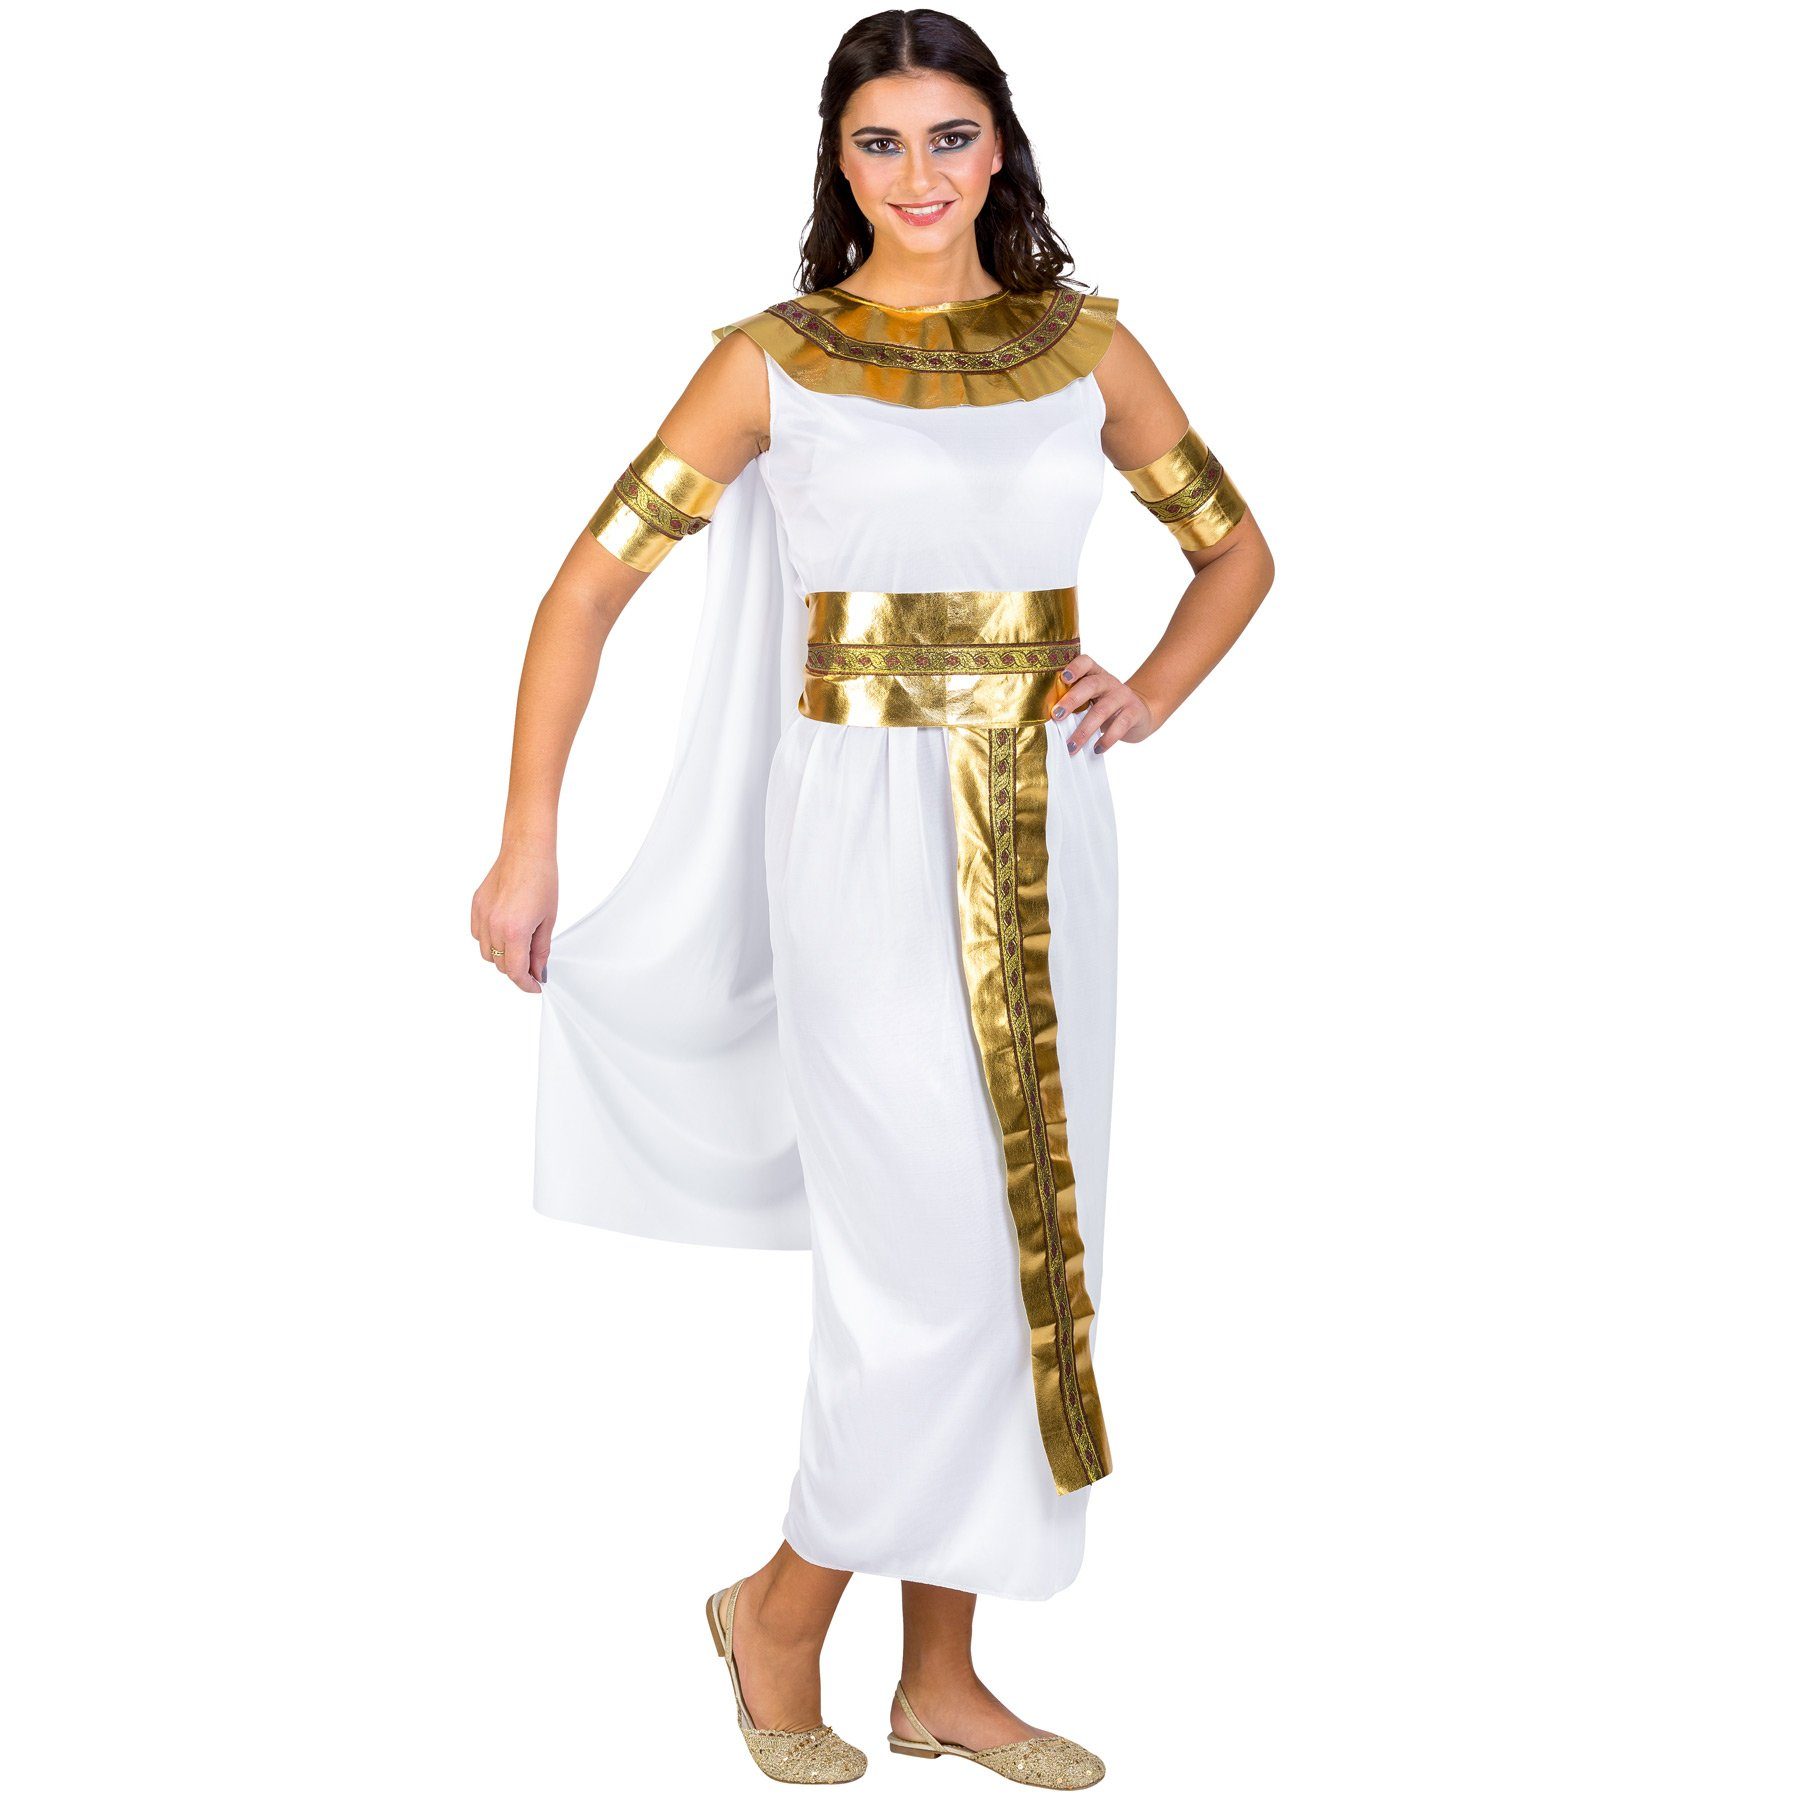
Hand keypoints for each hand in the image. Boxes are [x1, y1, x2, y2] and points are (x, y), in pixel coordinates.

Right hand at [471, 841, 556, 992]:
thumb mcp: (548, 920)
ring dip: (502, 956)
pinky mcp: (475, 906)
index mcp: (515, 931)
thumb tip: (537, 972)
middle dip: (517, 970)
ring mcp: (482, 916)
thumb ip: (540, 950)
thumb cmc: (542, 879)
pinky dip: (489, 940)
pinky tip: (505, 931)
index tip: (534, 986)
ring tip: (520, 945)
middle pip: (501, 965)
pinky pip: (478, 935)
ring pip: (486, 953)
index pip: (516, 971)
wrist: (526, 852)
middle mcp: (494, 925)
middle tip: (534, 965)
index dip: (526, 984)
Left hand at [1051, 654, 1158, 754]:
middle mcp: (1109, 682)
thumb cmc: (1106, 706)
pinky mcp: (1134, 712)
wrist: (1140, 712)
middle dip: (1072, 700)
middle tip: (1057, 716)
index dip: (1075, 667)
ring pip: (1102, 710)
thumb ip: (1074, 701)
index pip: (1086, 662)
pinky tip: (1096, 749)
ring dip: (1084, 730)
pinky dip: (1107, 739)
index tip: (1063, 678)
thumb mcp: (1092, 697)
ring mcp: (1123, 696)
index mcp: (1095, 674)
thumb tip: (1048, 718)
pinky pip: (1120, 726)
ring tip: (1071, 746)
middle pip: (1091, 686)